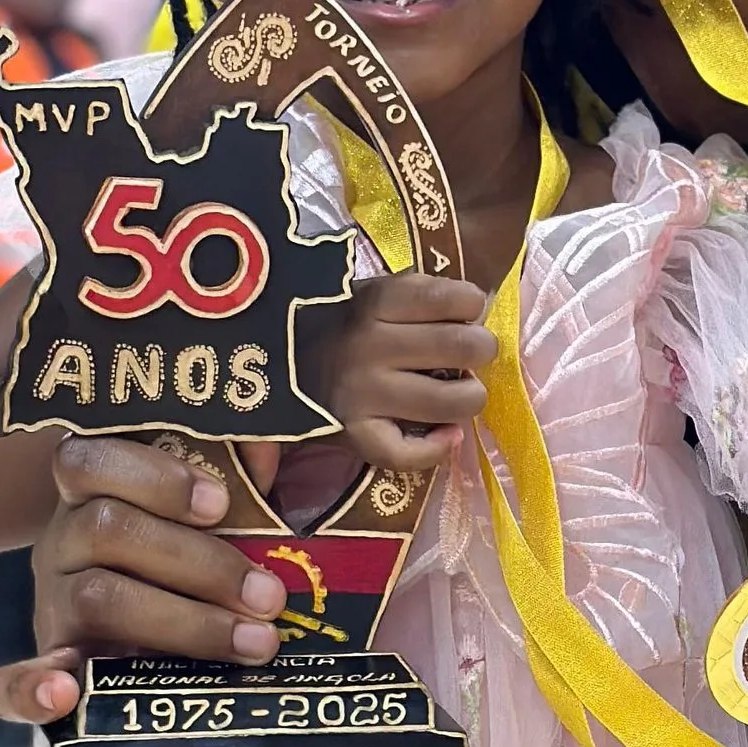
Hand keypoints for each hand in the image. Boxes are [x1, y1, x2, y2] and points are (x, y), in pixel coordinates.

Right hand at [26, 431, 291, 689]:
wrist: (148, 633)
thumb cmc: (198, 556)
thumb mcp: (217, 512)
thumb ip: (239, 474)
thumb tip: (268, 448)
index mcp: (93, 490)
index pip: (90, 460)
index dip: (154, 478)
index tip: (220, 504)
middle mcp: (63, 542)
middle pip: (107, 530)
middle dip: (200, 563)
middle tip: (268, 596)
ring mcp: (53, 605)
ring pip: (96, 598)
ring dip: (186, 623)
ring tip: (254, 643)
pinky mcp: (52, 669)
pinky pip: (8, 685)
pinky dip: (28, 690)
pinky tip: (61, 696)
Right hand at [313, 272, 494, 469]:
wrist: (266, 357)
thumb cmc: (332, 324)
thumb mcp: (368, 293)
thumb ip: (418, 298)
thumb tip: (479, 310)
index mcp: (374, 301)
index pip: (451, 299)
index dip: (471, 305)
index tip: (467, 312)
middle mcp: (368, 346)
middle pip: (461, 347)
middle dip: (480, 350)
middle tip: (472, 355)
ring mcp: (361, 394)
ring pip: (449, 402)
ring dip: (469, 398)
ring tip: (461, 394)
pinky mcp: (354, 435)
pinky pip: (410, 453)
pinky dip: (438, 448)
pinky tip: (447, 435)